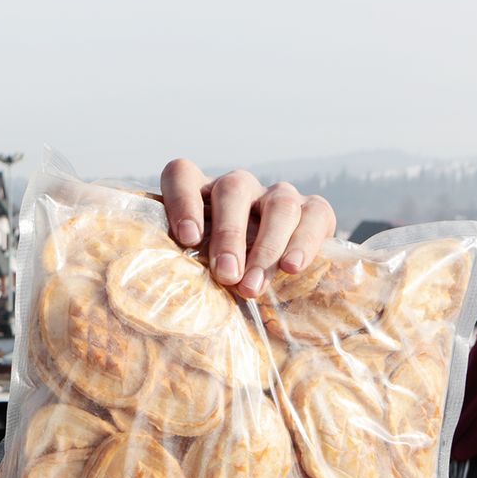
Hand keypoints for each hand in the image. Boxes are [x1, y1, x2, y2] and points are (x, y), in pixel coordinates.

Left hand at [159, 159, 336, 298]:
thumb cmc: (220, 276)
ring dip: (266, 247)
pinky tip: (291, 268)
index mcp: (200, 193)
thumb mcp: (197, 268)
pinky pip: (314, 216)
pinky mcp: (314, 210)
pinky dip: (303, 243)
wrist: (270, 282)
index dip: (182, 201)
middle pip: (233, 191)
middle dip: (229, 235)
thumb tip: (161, 303)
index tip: (187, 238)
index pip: (182, 175)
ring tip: (253, 286)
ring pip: (278, 205)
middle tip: (226, 274)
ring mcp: (276, 196)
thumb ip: (181, 269)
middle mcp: (238, 188)